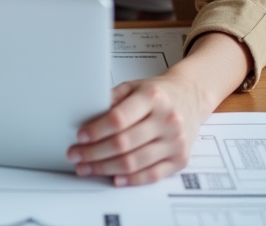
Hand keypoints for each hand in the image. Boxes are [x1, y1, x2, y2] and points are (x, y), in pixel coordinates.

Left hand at [67, 73, 205, 185]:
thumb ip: (111, 99)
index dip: (96, 130)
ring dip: (105, 168)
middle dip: (94, 153)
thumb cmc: (158, 94)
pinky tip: (114, 178)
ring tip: (87, 168)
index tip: (80, 137)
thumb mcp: (133, 86)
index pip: (119, 118)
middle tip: (76, 155)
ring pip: (134, 162)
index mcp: (153, 98)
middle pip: (124, 143)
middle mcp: (167, 120)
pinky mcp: (180, 159)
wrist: (190, 98)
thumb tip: (85, 118)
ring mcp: (175, 141)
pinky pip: (151, 175)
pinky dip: (130, 179)